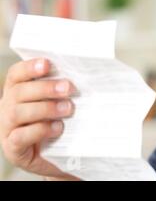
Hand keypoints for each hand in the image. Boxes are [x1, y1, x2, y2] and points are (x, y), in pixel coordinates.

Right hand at [0, 58, 77, 179]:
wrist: (55, 156)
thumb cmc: (57, 122)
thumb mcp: (59, 103)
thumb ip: (62, 90)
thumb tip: (84, 75)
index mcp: (17, 92)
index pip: (16, 74)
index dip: (29, 67)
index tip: (47, 64)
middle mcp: (7, 107)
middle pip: (19, 91)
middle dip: (46, 88)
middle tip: (68, 88)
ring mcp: (7, 128)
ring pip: (18, 113)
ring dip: (46, 108)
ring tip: (68, 108)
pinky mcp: (13, 148)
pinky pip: (20, 137)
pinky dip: (40, 130)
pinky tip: (57, 128)